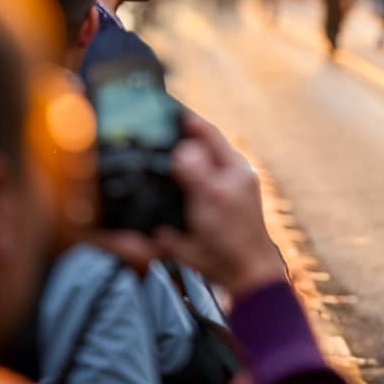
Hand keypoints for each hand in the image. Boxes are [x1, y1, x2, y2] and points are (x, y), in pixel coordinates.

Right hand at [154, 114, 284, 301]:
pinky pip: (176, 197)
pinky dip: (163, 192)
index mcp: (232, 168)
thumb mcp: (212, 196)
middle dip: (171, 141)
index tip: (164, 107)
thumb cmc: (233, 234)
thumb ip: (196, 170)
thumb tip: (183, 147)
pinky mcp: (198, 217)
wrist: (241, 275)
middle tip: (145, 130)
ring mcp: (210, 198)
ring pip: (183, 174)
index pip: (208, 133)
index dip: (187, 119)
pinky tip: (146, 186)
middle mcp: (222, 179)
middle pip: (193, 152)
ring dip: (165, 166)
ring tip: (142, 154)